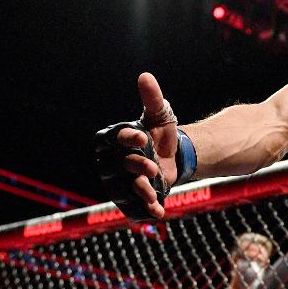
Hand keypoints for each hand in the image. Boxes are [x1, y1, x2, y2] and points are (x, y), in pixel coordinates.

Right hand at [93, 73, 179, 219]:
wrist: (176, 155)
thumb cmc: (161, 133)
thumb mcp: (159, 115)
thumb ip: (152, 98)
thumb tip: (145, 76)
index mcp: (115, 141)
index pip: (112, 140)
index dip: (125, 140)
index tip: (142, 137)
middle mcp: (112, 162)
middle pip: (117, 167)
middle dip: (134, 166)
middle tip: (152, 165)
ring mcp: (121, 182)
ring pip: (123, 189)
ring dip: (137, 190)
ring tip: (152, 189)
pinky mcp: (133, 198)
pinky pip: (134, 207)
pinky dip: (145, 210)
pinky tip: (158, 212)